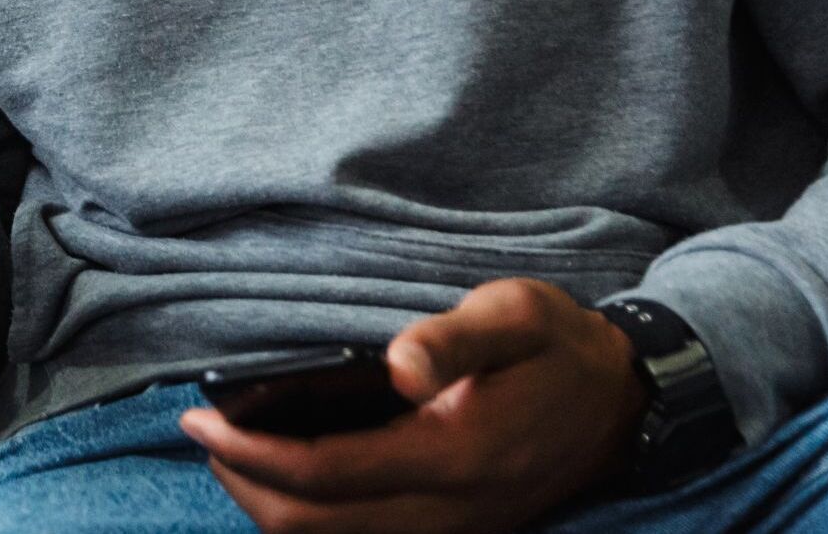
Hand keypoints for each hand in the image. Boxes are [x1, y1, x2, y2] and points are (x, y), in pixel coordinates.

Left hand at [178, 278, 649, 532]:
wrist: (627, 401)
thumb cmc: (560, 348)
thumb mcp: (516, 315)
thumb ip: (454, 338)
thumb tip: (397, 362)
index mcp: (456, 455)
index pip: (325, 472)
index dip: (251, 450)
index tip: (200, 417)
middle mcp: (452, 509)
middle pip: (315, 526)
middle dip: (246, 483)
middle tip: (204, 434)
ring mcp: (456, 528)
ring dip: (274, 508)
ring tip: (235, 451)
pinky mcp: (458, 529)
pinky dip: (315, 518)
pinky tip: (291, 474)